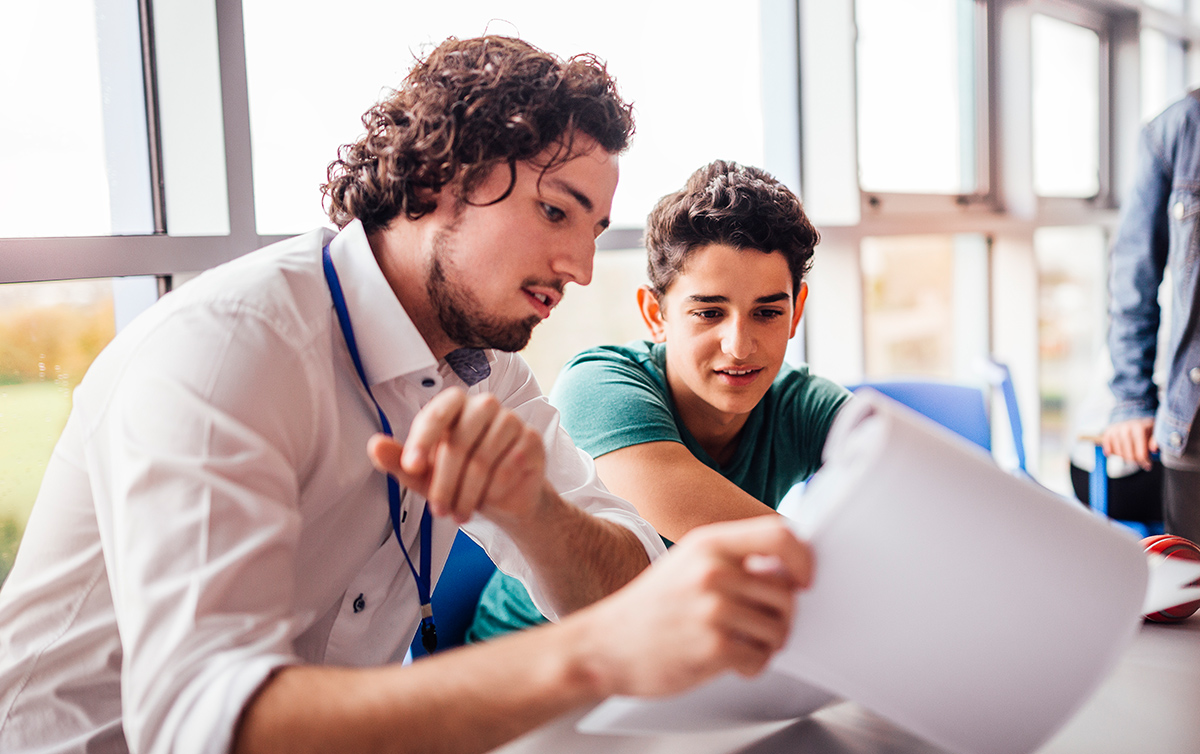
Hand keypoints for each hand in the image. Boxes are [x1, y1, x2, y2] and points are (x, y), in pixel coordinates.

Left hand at [367, 387, 547, 523]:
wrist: (506, 498)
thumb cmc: (462, 479)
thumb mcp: (425, 475)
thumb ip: (400, 460)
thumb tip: (375, 446)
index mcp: (455, 405)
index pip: (437, 413)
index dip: (423, 440)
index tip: (411, 467)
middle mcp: (484, 406)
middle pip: (459, 442)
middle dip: (444, 483)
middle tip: (437, 510)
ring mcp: (511, 420)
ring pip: (483, 459)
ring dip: (468, 494)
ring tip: (459, 512)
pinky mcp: (531, 439)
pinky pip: (508, 467)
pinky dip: (494, 490)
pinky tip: (489, 498)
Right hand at [570, 515, 811, 697]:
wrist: (604, 645)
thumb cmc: (650, 608)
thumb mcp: (687, 564)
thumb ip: (733, 560)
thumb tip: (786, 569)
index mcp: (708, 543)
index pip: (780, 534)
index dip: (802, 558)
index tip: (804, 578)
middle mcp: (712, 571)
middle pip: (786, 590)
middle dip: (782, 615)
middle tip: (762, 626)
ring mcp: (713, 608)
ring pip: (778, 627)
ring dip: (768, 643)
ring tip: (743, 644)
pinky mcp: (713, 646)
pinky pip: (761, 658)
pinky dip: (753, 665)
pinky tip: (731, 661)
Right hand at [1101, 417, 1156, 469]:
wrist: (1132, 416)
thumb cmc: (1146, 428)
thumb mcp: (1156, 432)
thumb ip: (1156, 441)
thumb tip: (1154, 449)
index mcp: (1139, 429)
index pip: (1140, 454)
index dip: (1145, 462)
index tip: (1148, 464)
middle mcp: (1125, 429)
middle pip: (1129, 456)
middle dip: (1136, 460)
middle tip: (1140, 459)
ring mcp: (1115, 431)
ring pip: (1119, 454)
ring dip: (1126, 456)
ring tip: (1131, 452)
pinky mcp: (1107, 433)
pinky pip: (1109, 450)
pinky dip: (1114, 453)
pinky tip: (1121, 451)